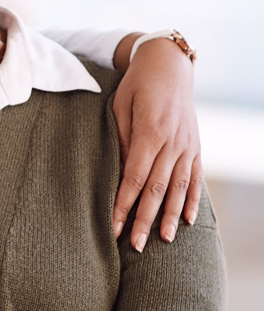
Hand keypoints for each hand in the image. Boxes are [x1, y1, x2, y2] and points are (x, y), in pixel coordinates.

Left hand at [111, 35, 200, 250]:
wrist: (169, 64)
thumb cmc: (136, 84)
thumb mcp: (120, 106)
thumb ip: (120, 139)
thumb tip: (117, 171)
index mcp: (150, 132)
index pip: (134, 177)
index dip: (123, 204)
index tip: (114, 225)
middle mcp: (172, 143)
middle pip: (156, 189)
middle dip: (144, 219)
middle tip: (135, 245)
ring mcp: (187, 146)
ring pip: (178, 188)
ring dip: (168, 216)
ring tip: (161, 241)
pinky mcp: (196, 146)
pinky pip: (195, 178)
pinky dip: (192, 200)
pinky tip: (186, 220)